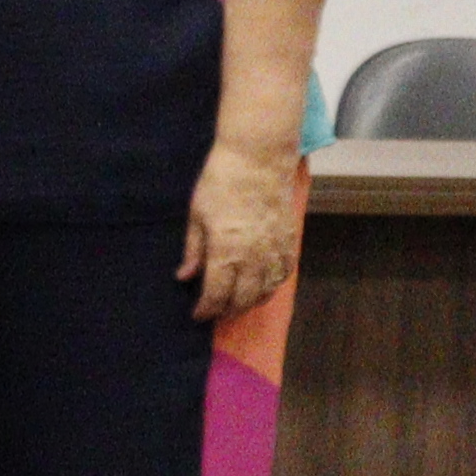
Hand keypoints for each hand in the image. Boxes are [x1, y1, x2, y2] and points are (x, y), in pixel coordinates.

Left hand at [183, 135, 305, 322]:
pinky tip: (262, 286)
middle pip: (243, 298)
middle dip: (228, 310)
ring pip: (267, 289)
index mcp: (226, 251)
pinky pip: (284, 273)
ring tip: (237, 304)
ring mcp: (275, 250)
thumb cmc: (220, 183)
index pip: (217, 293)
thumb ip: (194, 250)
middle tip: (216, 313)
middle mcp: (254, 257)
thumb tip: (185, 276)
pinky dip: (273, 285)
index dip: (206, 309)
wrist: (258, 160)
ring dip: (251, 301)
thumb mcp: (197, 215)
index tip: (198, 315)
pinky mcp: (290, 240)